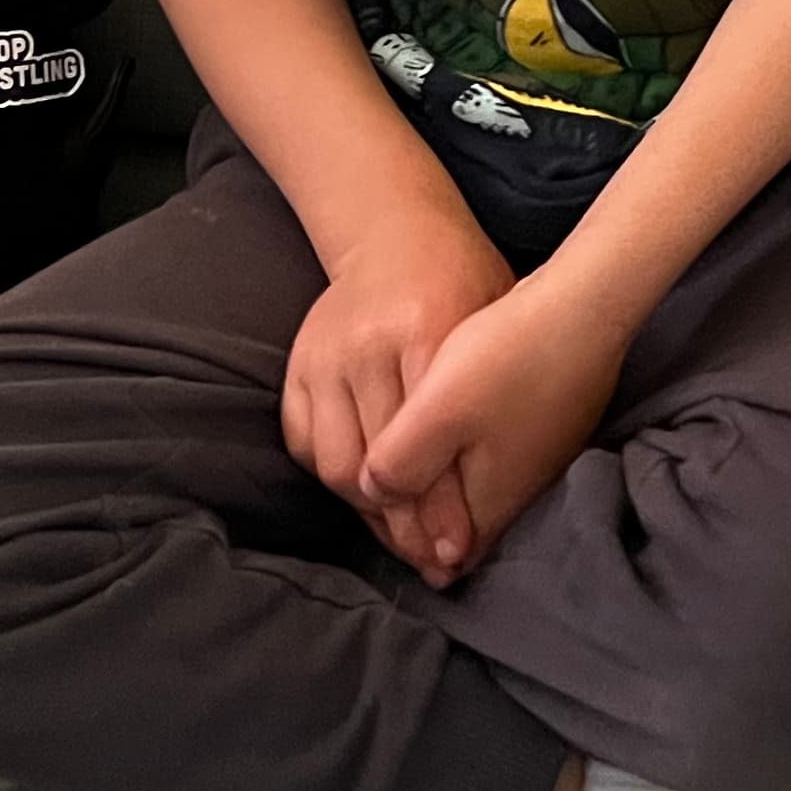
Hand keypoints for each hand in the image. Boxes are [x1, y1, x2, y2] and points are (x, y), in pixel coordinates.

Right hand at [281, 206, 514, 575]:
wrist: (397, 231)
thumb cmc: (465, 283)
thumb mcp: (494, 329)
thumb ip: (486, 409)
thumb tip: (487, 507)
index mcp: (424, 332)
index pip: (423, 447)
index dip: (437, 511)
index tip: (454, 554)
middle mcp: (364, 348)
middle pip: (373, 466)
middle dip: (403, 525)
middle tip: (428, 559)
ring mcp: (322, 357)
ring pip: (334, 466)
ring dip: (367, 509)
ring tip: (400, 530)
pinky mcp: (296, 366)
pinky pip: (304, 445)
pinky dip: (332, 476)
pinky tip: (366, 489)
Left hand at [358, 271, 630, 587]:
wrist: (586, 305)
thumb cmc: (508, 357)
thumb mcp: (438, 411)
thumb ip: (400, 463)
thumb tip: (373, 495)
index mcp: (489, 502)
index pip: (441, 557)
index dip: (405, 545)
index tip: (374, 520)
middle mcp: (521, 495)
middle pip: (464, 529)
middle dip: (426, 523)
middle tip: (383, 498)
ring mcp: (541, 461)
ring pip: (482, 493)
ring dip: (448, 490)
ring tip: (410, 465)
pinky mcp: (550, 428)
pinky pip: (501, 461)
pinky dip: (472, 460)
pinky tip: (456, 431)